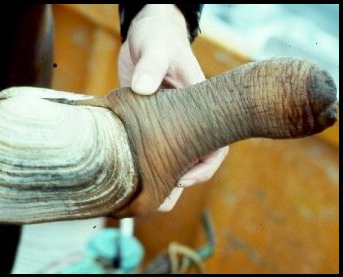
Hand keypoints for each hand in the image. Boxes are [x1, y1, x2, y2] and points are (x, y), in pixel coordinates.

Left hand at [117, 4, 228, 211]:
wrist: (143, 32)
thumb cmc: (158, 37)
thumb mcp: (156, 48)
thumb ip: (152, 65)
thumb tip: (143, 89)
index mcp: (199, 105)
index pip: (216, 143)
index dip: (205, 166)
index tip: (183, 177)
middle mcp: (186, 118)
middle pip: (193, 158)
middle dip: (181, 181)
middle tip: (162, 200)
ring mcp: (167, 121)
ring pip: (171, 156)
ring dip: (161, 178)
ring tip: (146, 200)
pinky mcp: (147, 121)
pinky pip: (149, 147)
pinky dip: (142, 163)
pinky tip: (127, 175)